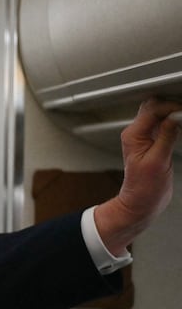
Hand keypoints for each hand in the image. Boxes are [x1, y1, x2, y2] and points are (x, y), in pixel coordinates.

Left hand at [95, 97, 181, 255]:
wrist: (140, 202)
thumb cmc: (144, 188)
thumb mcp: (158, 161)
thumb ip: (166, 136)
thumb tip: (175, 116)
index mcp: (133, 135)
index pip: (153, 109)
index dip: (171, 107)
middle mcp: (136, 133)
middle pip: (154, 107)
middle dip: (172, 105)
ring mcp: (144, 137)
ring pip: (159, 114)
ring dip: (174, 113)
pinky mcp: (154, 142)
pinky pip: (164, 124)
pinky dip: (174, 121)